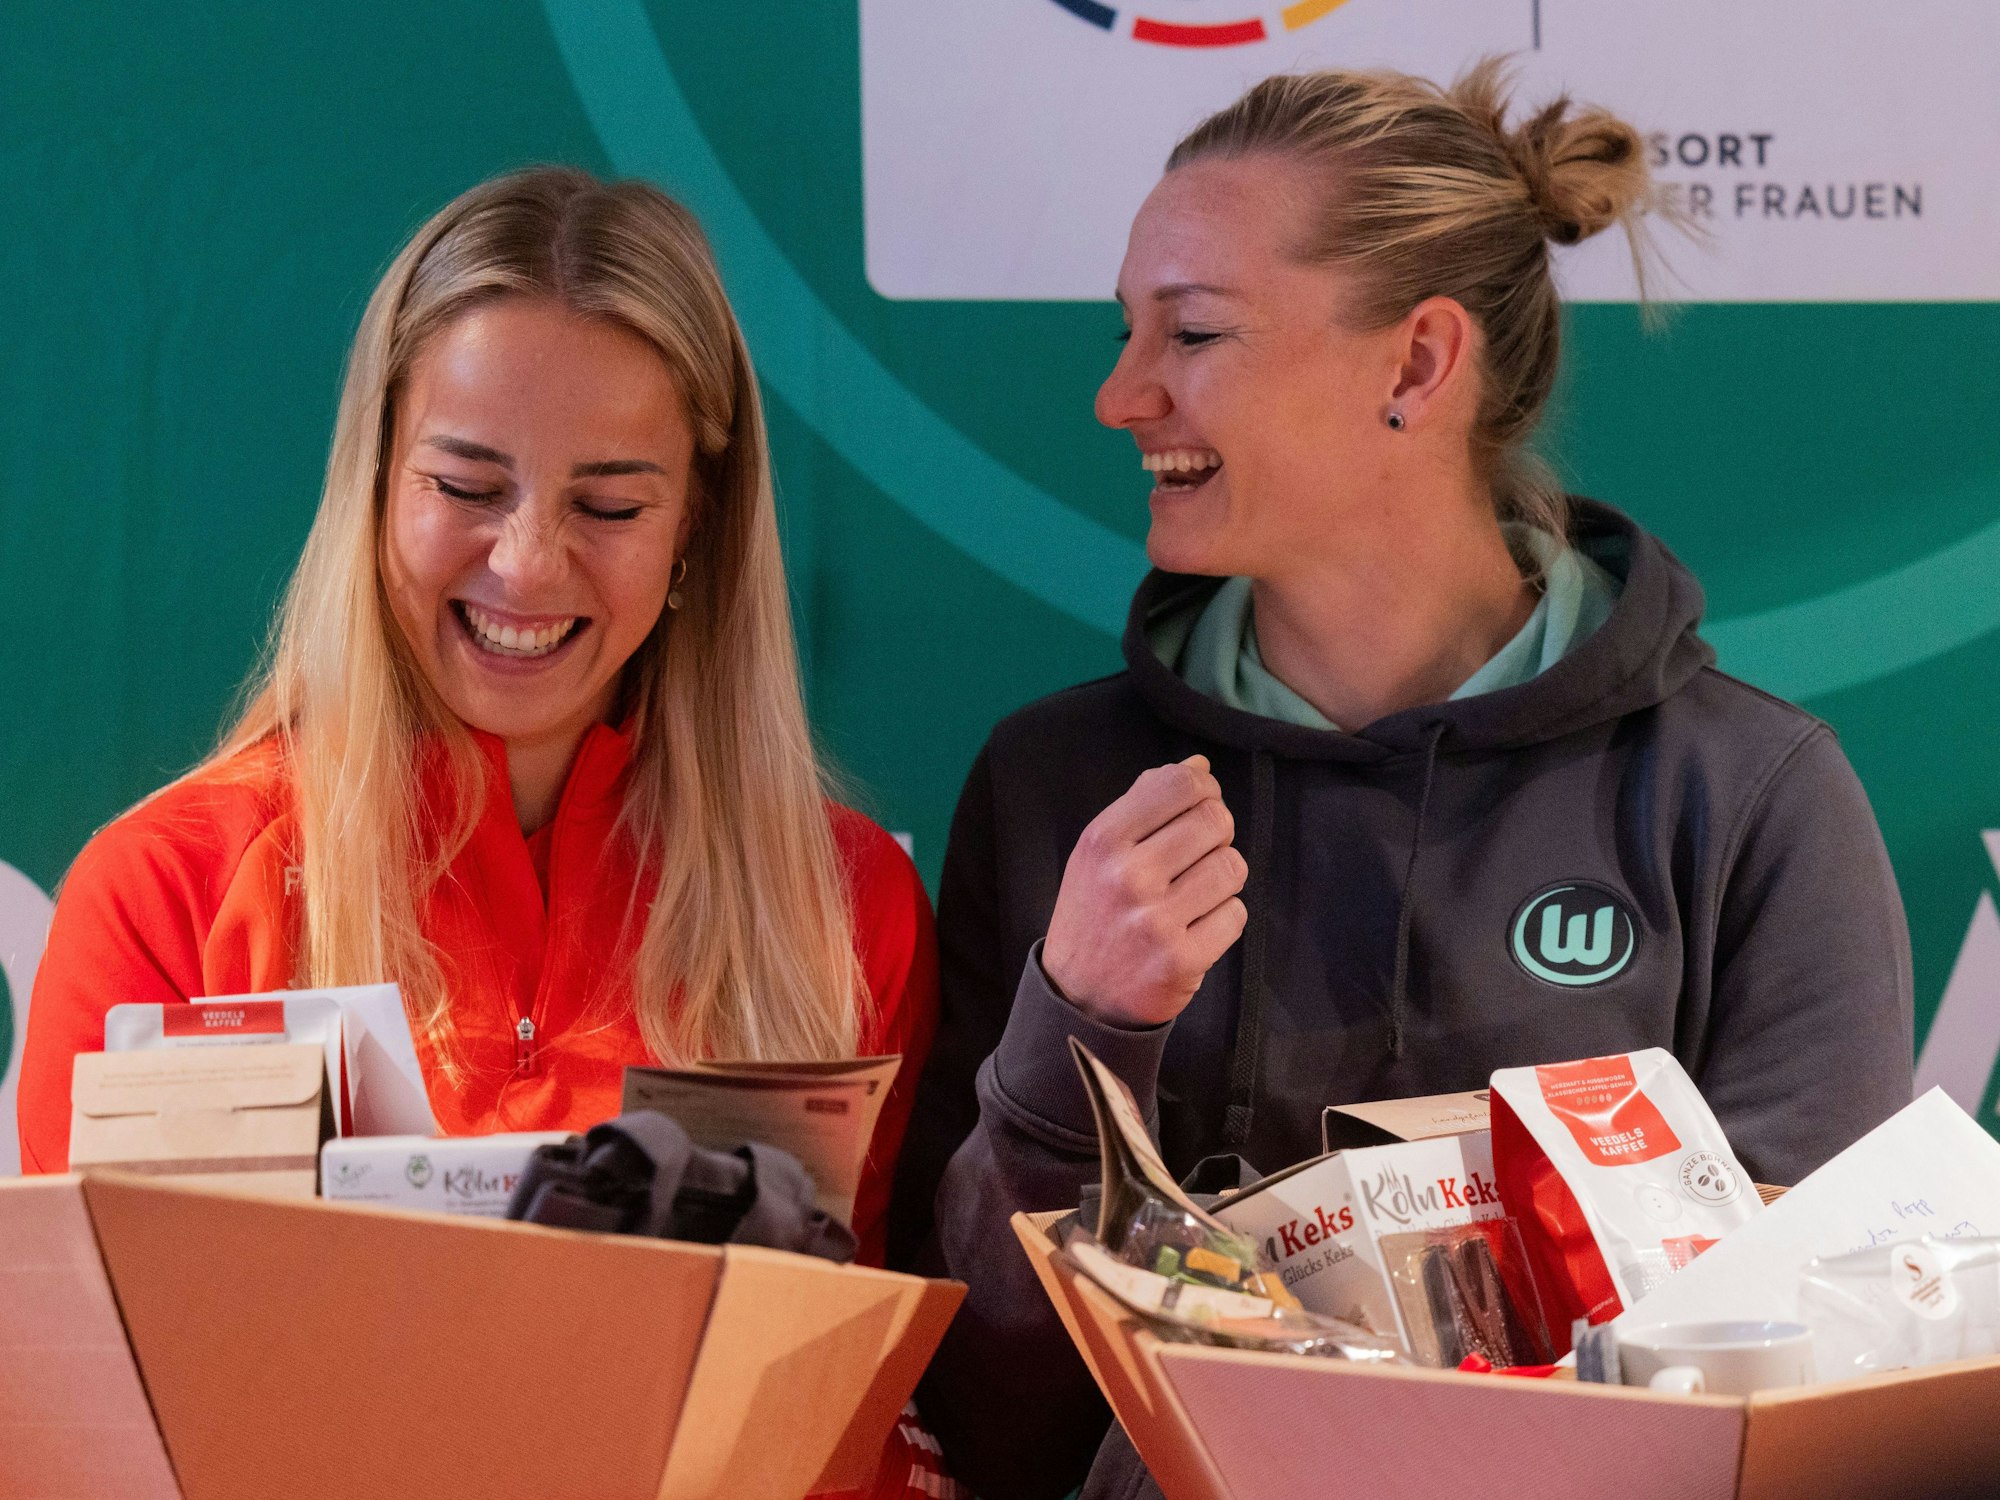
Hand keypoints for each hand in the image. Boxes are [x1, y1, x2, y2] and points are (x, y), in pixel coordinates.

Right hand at [1043, 755, 1248, 1027]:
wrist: (1077, 999)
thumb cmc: (1094, 914)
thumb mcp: (1098, 853)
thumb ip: (1144, 803)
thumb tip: (1199, 766)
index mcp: (1102, 841)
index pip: (1178, 784)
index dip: (1204, 788)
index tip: (1201, 803)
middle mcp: (1127, 877)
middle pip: (1213, 821)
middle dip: (1217, 832)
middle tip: (1200, 853)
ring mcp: (1156, 922)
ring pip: (1231, 867)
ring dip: (1222, 877)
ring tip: (1196, 893)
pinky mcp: (1183, 960)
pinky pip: (1236, 914)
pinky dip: (1224, 918)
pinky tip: (1197, 927)